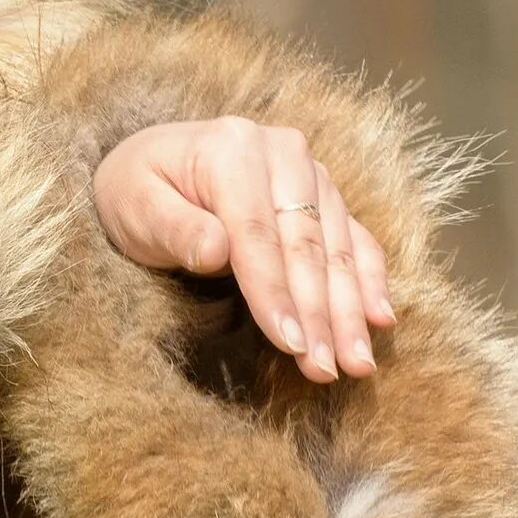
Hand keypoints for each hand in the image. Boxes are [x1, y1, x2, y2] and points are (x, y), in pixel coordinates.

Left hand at [91, 117, 396, 382]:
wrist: (154, 164)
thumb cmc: (138, 191)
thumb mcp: (136, 206)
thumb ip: (175, 228)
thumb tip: (215, 252)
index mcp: (232, 148)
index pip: (258, 233)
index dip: (275, 292)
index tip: (290, 343)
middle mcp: (280, 152)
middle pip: (306, 244)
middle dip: (318, 313)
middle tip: (325, 368)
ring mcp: (308, 171)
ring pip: (337, 247)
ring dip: (349, 308)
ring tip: (356, 362)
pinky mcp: (324, 194)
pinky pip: (354, 238)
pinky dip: (369, 279)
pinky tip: (381, 319)